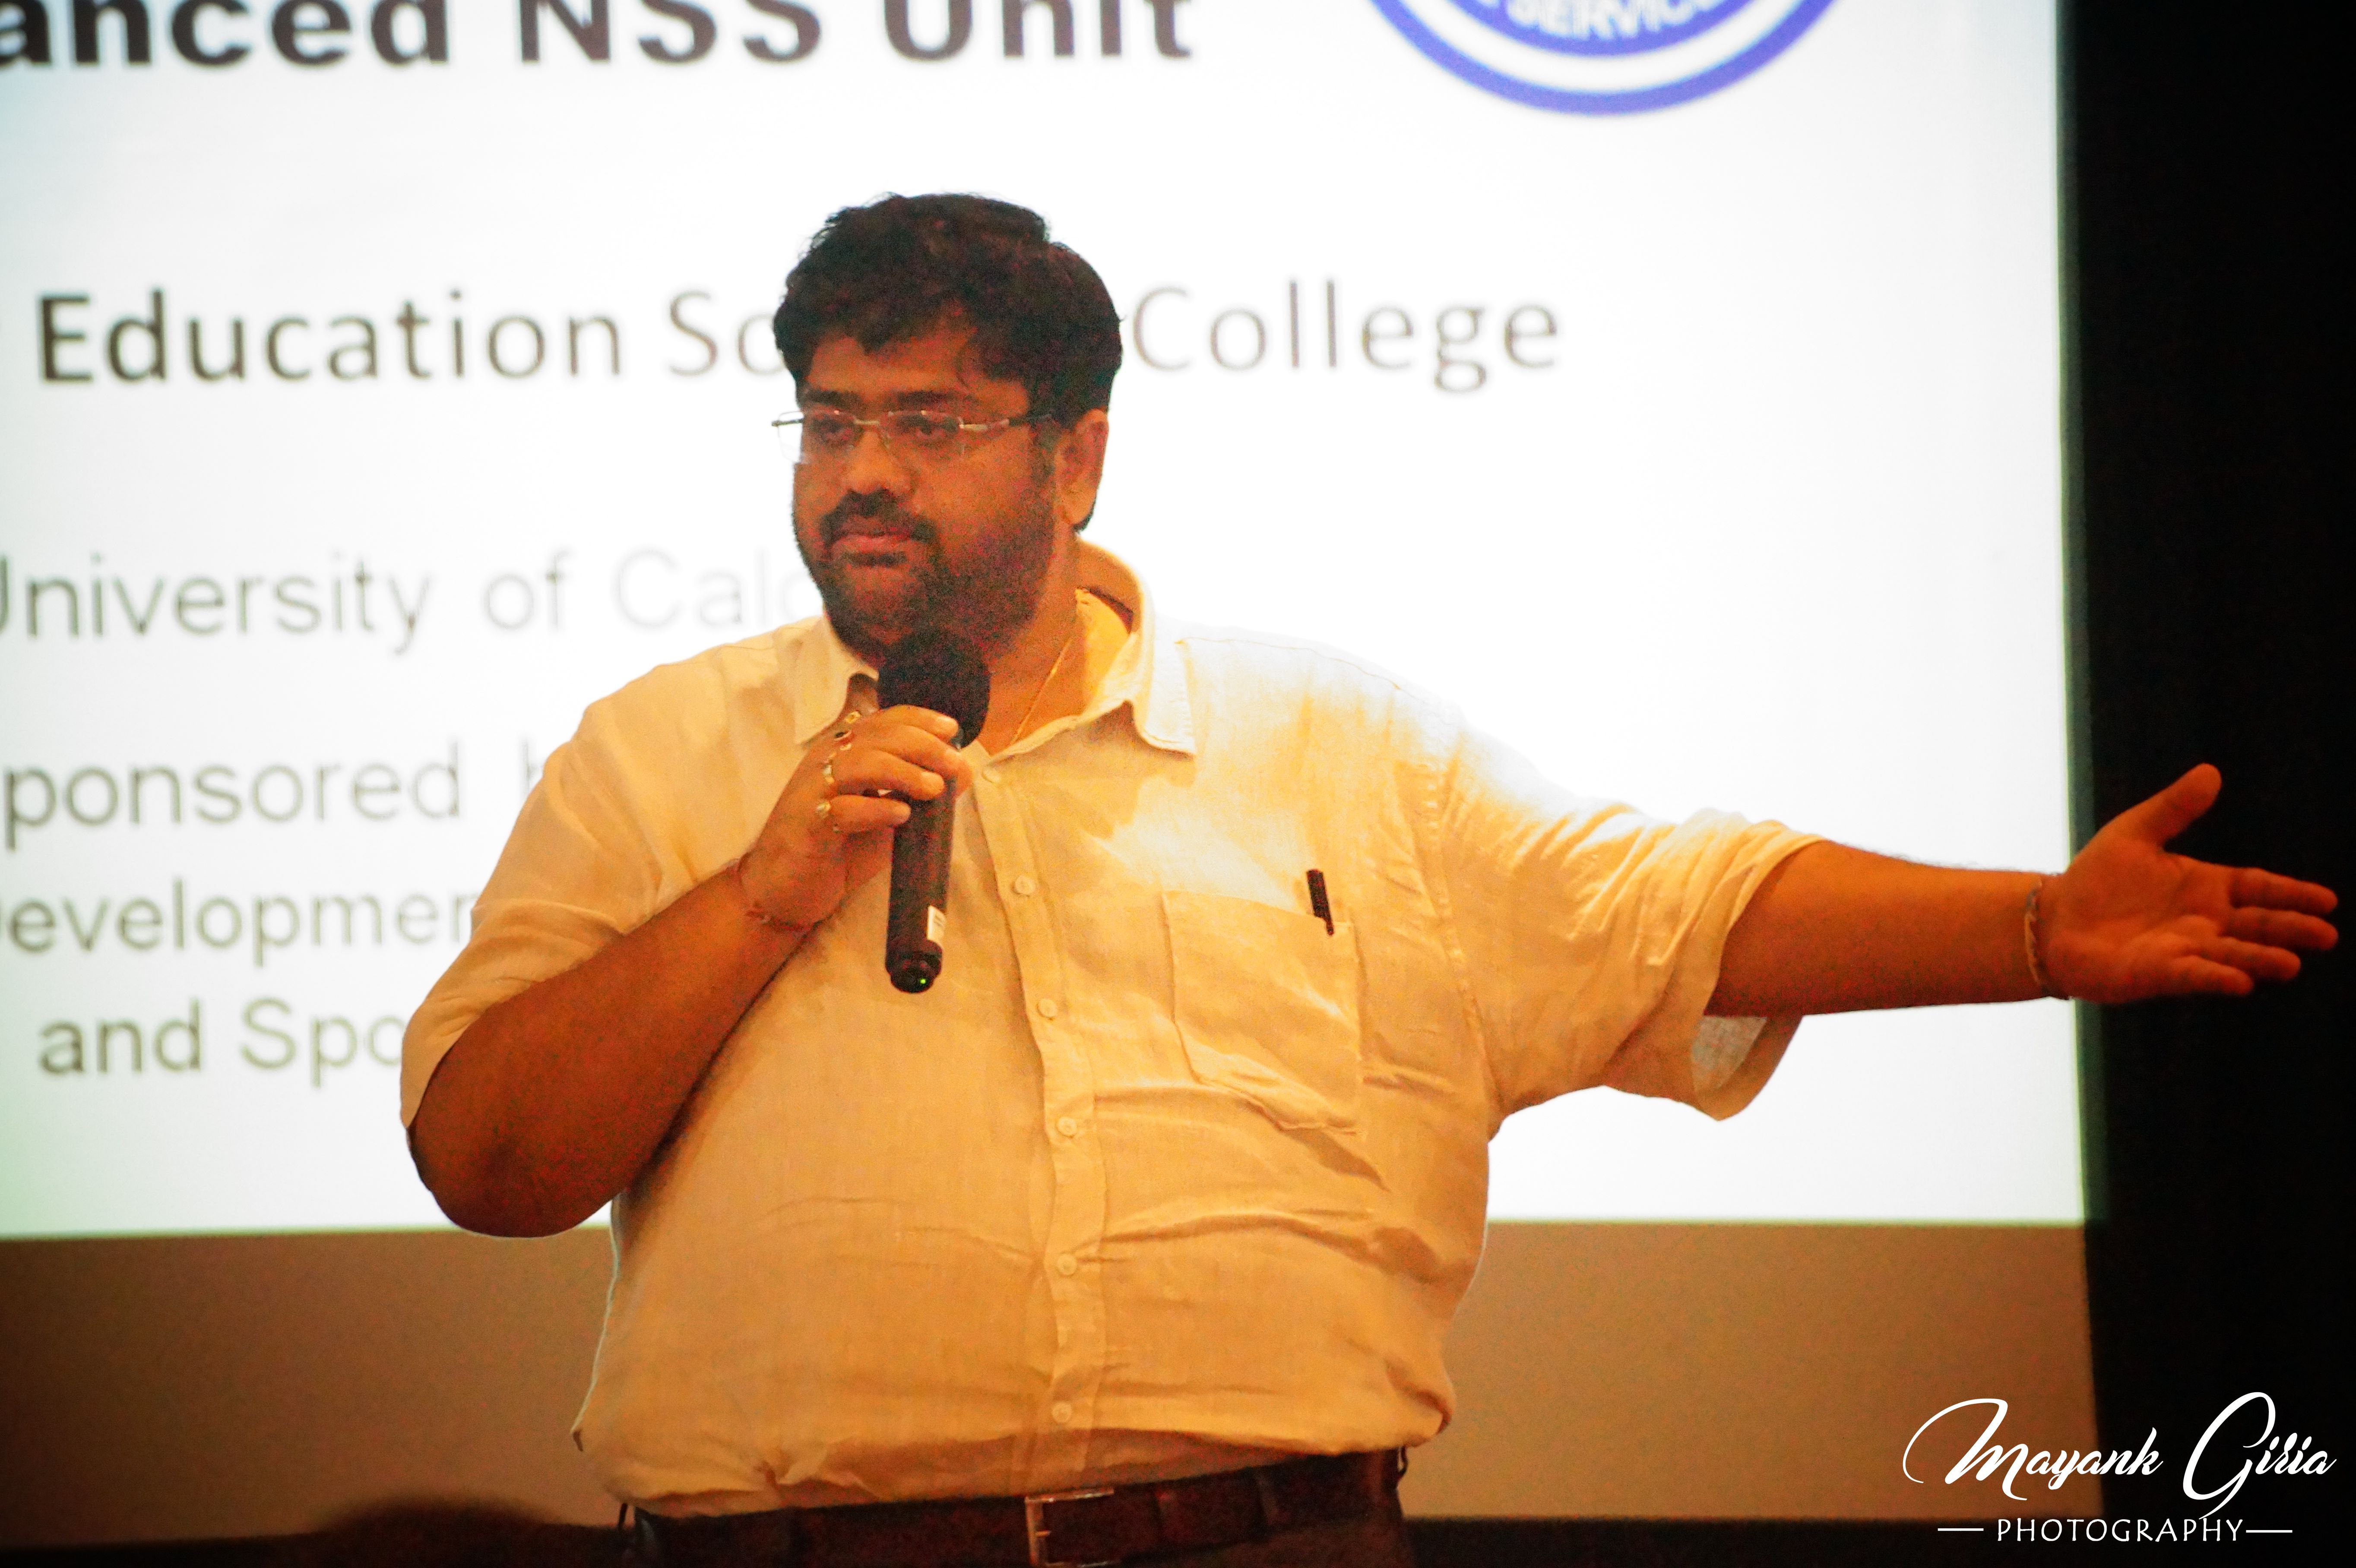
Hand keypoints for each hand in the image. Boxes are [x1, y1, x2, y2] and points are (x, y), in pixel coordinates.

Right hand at [734, 706, 972, 932]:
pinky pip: (841, 809)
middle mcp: (825, 763)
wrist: (784, 889)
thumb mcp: (885, 814)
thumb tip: (963, 773)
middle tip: (953, 764)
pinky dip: (876, 808)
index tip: (952, 730)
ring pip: (859, 764)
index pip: (883, 721)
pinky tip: (901, 813)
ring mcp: (813, 791)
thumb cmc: (837, 849)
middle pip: (876, 737)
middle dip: (921, 745)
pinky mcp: (807, 825)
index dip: (919, 720)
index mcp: (843, 753)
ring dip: (903, 771)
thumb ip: (917, 793)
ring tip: (934, 787)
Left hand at [2041, 764, 2336, 1001]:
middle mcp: (2204, 922)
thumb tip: (2210, 772)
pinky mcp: (2157, 972)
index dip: (2291, 893)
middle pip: (2256, 924)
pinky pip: (2192, 976)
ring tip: (2291, 963)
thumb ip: (2173, 808)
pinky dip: (2215, 977)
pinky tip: (2239, 982)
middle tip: (2326, 934)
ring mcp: (2184, 950)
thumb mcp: (2135, 833)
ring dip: (2259, 958)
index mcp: (2205, 886)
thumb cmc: (2097, 878)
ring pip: (2231, 954)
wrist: (2053, 919)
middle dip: (2290, 929)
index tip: (2328, 900)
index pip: (2257, 888)